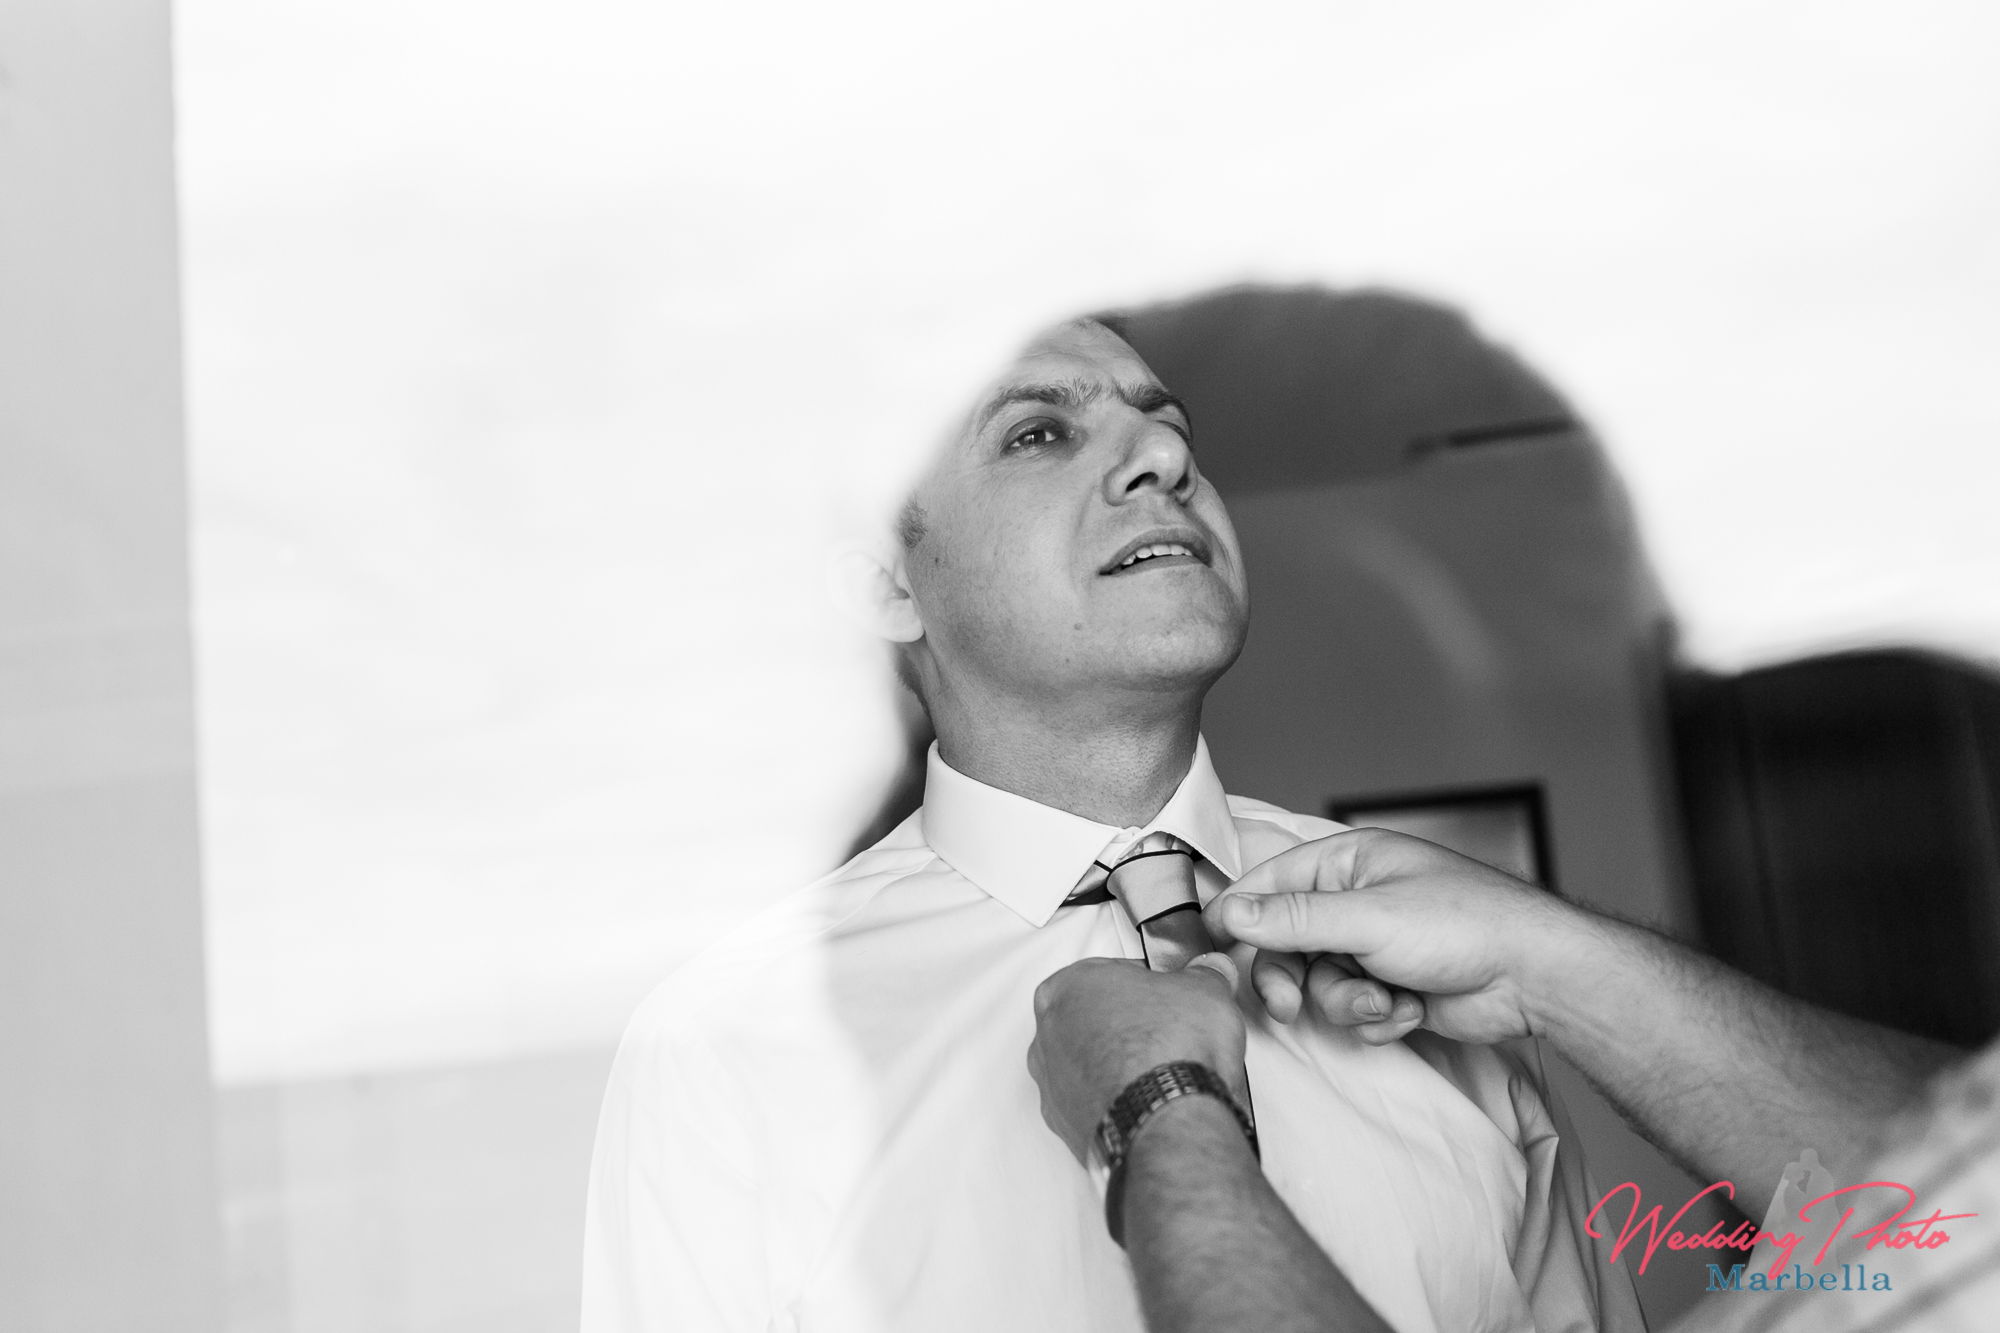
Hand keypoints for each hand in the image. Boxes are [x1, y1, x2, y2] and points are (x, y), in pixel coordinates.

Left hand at [1028, 954, 1247, 1165]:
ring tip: (1161, 1073)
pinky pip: (1092, 1104)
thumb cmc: (1168, 1050)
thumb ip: (1204, 974)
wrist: (1165, 1117)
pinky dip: (1116, 1102)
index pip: (1109, 973)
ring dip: (1119, 1067)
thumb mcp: (1204, 989)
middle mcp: (1049, 1033)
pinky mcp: (1064, 1125)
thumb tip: (1211, 972)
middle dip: (1127, 1026)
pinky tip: (1146, 1102)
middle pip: (1093, 1019)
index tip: (1165, 995)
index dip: (1145, 984)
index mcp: (1069, 985)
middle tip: (1165, 1034)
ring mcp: (1052, 1083)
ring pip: (1088, 1065)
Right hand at [1203, 829, 1583, 1046]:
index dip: (1239, 919)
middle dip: (1291, 978)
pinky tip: (1409, 1010)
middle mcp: (1356, 902)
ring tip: (1384, 1002)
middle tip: (1288, 1005)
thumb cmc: (1464, 924)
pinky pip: (1354, 1010)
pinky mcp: (1392, 988)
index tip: (1215, 953)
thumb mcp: (1368, 918)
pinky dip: (1376, 1018)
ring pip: (1319, 984)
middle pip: (1286, 944)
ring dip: (1346, 1002)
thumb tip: (1231, 912)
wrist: (1534, 977)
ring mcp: (1374, 947)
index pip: (1269, 885)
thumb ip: (1294, 919)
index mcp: (1347, 864)